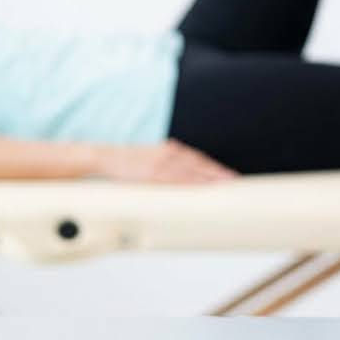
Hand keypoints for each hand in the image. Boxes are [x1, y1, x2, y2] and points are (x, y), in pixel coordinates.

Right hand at [96, 140, 238, 184]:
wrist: (103, 157)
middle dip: (218, 174)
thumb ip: (169, 164)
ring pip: (191, 171)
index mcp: (171, 151)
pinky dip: (188, 183)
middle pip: (199, 165)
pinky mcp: (150, 173)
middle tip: (235, 182)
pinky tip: (199, 188)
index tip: (230, 176)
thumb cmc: (128, 161)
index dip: (215, 169)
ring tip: (224, 186)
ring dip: (208, 179)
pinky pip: (174, 179)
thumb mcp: (152, 157)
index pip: (198, 160)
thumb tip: (184, 174)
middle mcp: (169, 154)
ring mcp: (161, 163)